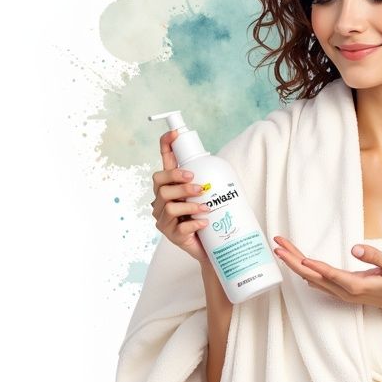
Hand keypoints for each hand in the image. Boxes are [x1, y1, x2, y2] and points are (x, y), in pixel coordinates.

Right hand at [150, 129, 212, 265]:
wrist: (213, 249)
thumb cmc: (210, 218)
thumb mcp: (209, 195)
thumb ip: (209, 180)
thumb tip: (220, 168)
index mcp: (171, 186)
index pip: (164, 162)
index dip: (167, 145)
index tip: (176, 133)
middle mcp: (162, 201)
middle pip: (160, 182)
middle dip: (178, 179)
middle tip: (199, 185)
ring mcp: (164, 219)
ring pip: (168, 204)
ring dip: (189, 203)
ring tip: (206, 206)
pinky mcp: (171, 236)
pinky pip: (180, 227)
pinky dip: (194, 223)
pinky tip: (204, 224)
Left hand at [271, 235, 381, 314]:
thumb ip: (376, 256)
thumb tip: (354, 248)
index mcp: (357, 285)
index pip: (330, 275)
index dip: (315, 266)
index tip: (299, 257)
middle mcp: (345, 291)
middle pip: (312, 277)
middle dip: (293, 261)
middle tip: (277, 245)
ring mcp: (341, 293)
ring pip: (312, 279)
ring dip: (294, 263)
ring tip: (280, 248)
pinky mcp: (341, 291)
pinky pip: (317, 281)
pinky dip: (304, 270)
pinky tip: (296, 263)